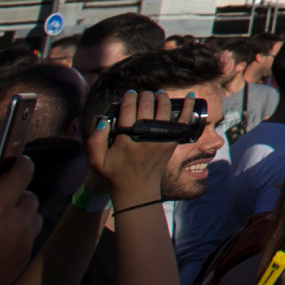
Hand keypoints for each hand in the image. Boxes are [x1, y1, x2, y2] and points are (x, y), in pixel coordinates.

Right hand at [90, 88, 213, 202]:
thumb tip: (103, 120)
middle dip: (145, 96)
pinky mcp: (173, 141)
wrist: (138, 189)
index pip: (129, 109)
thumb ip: (95, 140)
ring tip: (157, 94)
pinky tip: (189, 97)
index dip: (129, 97)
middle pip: (147, 105)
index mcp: (127, 138)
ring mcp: (162, 137)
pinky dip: (188, 107)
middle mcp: (146, 135)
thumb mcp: (97, 161)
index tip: (129, 94)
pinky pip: (184, 120)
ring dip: (161, 97)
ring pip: (164, 108)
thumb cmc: (115, 174)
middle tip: (142, 95)